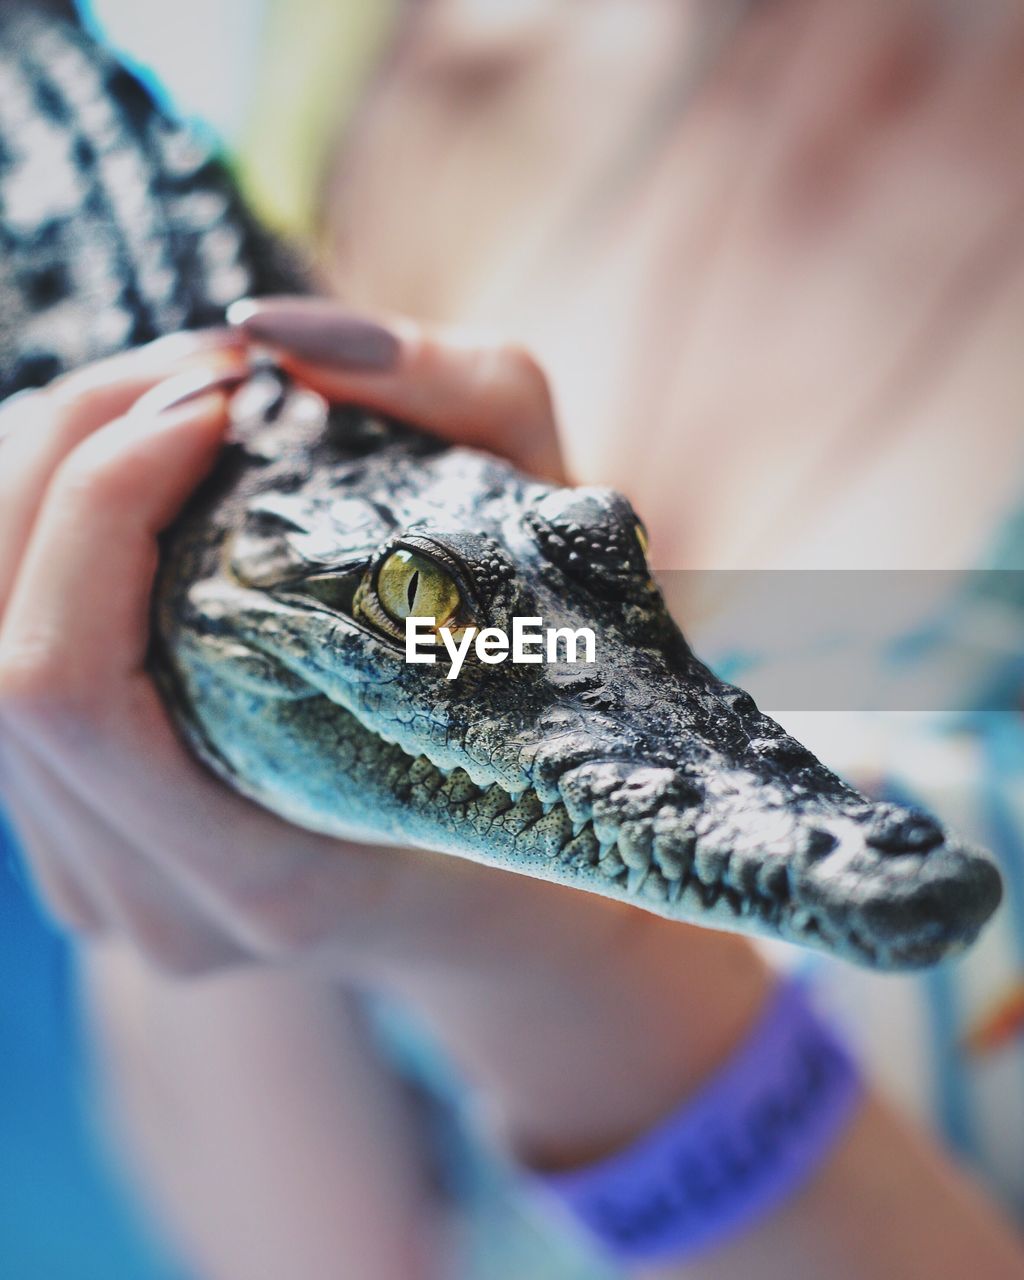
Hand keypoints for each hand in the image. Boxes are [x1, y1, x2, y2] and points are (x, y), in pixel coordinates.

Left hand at [0, 310, 583, 977]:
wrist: (501, 887)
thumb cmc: (552, 724)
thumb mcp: (570, 548)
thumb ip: (469, 407)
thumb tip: (282, 336)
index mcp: (273, 877)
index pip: (65, 688)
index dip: (101, 503)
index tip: (222, 397)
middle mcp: (156, 905)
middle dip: (60, 454)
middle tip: (193, 372)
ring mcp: (101, 887)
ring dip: (37, 483)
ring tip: (160, 410)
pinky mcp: (73, 849)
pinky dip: (32, 542)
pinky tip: (128, 491)